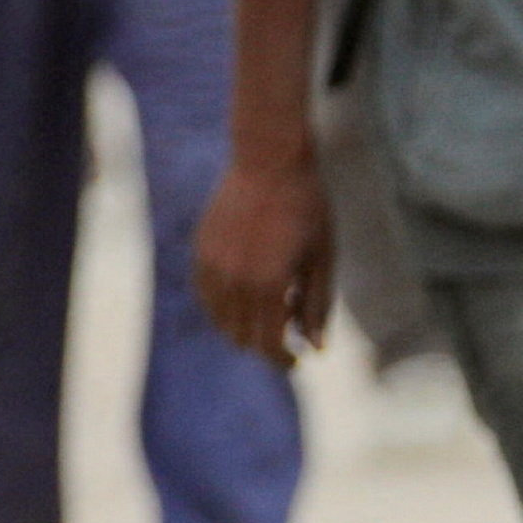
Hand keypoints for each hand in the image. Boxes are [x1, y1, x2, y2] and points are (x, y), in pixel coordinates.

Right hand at [191, 146, 335, 365]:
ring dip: (241, 326)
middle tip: (286, 336)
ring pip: (219, 319)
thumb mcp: (322, 258)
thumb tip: (315, 347)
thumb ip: (317, 306)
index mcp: (268, 286)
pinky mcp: (200, 251)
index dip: (283, 359)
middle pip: (241, 336)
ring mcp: (212, 266)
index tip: (296, 360)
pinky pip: (205, 294)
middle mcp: (234, 282)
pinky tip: (242, 295)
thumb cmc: (307, 208)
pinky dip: (221, 305)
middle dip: (264, 344)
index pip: (267, 344)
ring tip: (266, 314)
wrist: (268, 161)